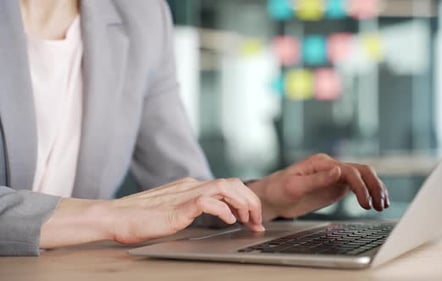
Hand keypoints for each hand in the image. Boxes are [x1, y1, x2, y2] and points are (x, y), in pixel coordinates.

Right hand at [110, 177, 263, 243]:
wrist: (114, 217)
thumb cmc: (139, 218)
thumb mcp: (173, 212)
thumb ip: (191, 210)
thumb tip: (213, 215)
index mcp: (190, 186)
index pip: (227, 186)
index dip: (245, 200)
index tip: (253, 218)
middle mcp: (191, 186)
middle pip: (232, 183)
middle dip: (251, 201)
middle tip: (258, 222)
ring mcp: (184, 194)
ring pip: (225, 188)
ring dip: (243, 204)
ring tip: (249, 221)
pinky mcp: (177, 207)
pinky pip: (207, 202)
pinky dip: (223, 210)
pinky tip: (228, 221)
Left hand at [248, 154, 389, 220]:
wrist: (270, 198)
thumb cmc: (277, 190)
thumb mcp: (294, 186)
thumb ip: (317, 179)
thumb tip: (338, 171)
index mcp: (321, 163)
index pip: (349, 170)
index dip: (360, 186)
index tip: (364, 203)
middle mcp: (331, 167)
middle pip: (361, 170)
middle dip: (374, 186)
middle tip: (380, 204)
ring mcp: (334, 176)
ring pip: (362, 177)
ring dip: (375, 189)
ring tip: (381, 205)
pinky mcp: (334, 186)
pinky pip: (357, 186)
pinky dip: (368, 193)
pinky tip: (374, 203)